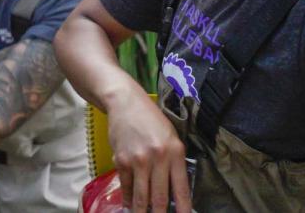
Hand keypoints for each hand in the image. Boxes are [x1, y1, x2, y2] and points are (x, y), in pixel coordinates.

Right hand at [106, 91, 190, 212]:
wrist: (125, 103)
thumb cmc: (151, 119)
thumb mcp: (171, 137)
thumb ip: (174, 162)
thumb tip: (174, 191)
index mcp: (175, 152)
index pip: (181, 189)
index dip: (182, 209)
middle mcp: (158, 158)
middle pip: (160, 198)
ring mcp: (138, 160)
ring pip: (142, 197)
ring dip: (142, 212)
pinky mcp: (121, 161)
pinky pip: (126, 187)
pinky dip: (128, 199)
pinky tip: (129, 206)